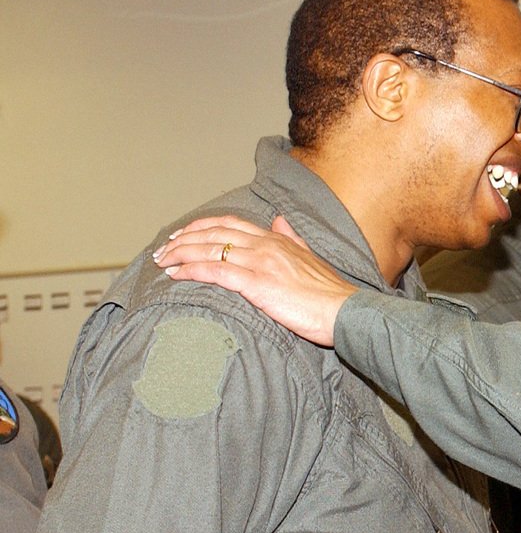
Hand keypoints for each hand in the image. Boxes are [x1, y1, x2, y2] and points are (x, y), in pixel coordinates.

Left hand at [153, 215, 355, 346]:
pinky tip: (177, 275)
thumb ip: (292, 238)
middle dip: (182, 240)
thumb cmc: (330, 293)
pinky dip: (192, 270)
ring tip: (162, 263)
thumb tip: (279, 220)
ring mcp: (261, 263)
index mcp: (277, 239)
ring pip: (210, 250)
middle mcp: (266, 245)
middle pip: (213, 234)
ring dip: (180, 254)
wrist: (345, 311)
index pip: (230, 224)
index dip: (201, 226)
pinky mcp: (258, 284)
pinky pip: (216, 272)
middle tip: (163, 250)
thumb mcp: (311, 257)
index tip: (182, 235)